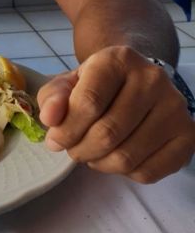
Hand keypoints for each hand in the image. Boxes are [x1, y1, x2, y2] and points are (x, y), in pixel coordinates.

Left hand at [37, 46, 194, 182]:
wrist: (136, 79)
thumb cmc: (98, 83)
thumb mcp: (69, 82)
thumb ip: (53, 97)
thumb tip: (50, 118)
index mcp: (119, 59)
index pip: (89, 102)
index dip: (66, 129)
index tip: (55, 139)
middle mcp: (153, 79)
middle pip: (107, 133)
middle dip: (80, 149)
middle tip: (72, 149)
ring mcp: (175, 108)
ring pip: (126, 157)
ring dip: (99, 163)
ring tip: (92, 152)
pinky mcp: (188, 136)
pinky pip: (148, 172)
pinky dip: (124, 173)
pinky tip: (116, 157)